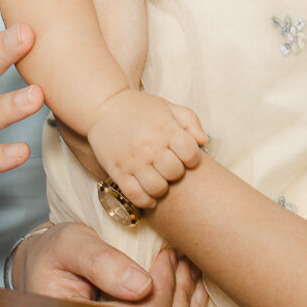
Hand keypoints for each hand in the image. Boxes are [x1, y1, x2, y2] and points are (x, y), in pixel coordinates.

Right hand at [12, 222, 208, 306]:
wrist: (46, 263)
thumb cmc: (55, 251)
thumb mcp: (70, 244)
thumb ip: (100, 261)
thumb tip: (143, 286)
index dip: (161, 289)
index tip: (167, 256)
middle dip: (179, 292)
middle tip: (185, 259)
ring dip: (185, 300)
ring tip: (188, 267)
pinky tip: (191, 287)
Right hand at [90, 90, 207, 208]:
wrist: (103, 106)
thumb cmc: (139, 107)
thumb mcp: (167, 106)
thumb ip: (190, 121)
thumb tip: (204, 141)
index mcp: (165, 129)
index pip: (191, 154)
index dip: (193, 159)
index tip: (185, 157)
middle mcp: (150, 146)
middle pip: (175, 173)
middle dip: (176, 173)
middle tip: (169, 167)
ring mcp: (133, 160)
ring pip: (157, 188)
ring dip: (162, 188)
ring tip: (159, 180)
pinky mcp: (118, 171)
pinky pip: (135, 195)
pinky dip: (145, 200)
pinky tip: (148, 195)